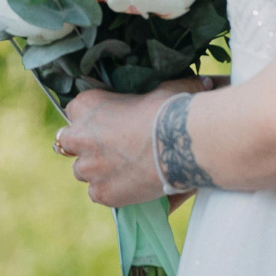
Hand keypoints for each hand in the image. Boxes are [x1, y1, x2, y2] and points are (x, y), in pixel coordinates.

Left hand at [55, 82, 201, 207]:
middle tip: (112, 148)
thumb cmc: (171, 111)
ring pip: (83, 171)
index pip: (74, 110)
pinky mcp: (101, 192)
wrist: (182, 144)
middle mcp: (79, 136)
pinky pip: (98, 193)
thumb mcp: (164, 90)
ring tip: (123, 169)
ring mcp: (88, 168)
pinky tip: (129, 185)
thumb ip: (167, 87)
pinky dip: (111, 191)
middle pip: (70, 143)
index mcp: (86, 105)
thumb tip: (204, 81)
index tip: (107, 123)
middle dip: (87, 146)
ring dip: (98, 170)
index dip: (91, 119)